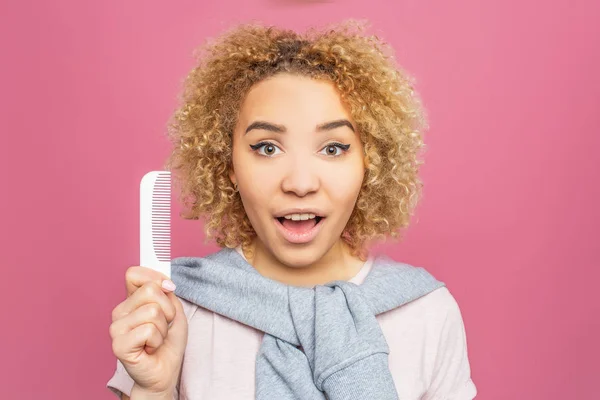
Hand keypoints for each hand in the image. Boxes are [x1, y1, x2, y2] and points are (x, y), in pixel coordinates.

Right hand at [109, 266, 187, 395]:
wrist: (166, 372)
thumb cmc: (168, 342)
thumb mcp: (173, 311)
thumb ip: (166, 292)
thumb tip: (164, 282)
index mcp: (130, 300)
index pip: (134, 273)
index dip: (155, 278)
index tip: (168, 289)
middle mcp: (119, 311)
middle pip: (150, 290)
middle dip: (167, 309)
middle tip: (163, 326)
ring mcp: (116, 328)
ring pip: (152, 311)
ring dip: (163, 328)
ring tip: (156, 339)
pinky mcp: (118, 345)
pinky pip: (148, 330)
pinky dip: (157, 340)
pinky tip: (150, 348)